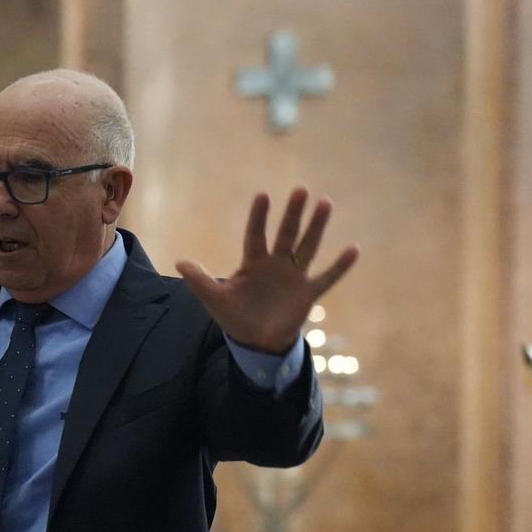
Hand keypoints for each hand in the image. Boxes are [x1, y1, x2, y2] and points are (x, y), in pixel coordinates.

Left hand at [176, 188, 359, 354]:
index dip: (258, 218)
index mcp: (253, 263)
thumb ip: (200, 281)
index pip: (255, 235)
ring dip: (316, 227)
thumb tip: (178, 262)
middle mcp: (276, 264)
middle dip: (292, 214)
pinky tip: (353, 249)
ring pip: (307, 247)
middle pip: (286, 234)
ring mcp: (294, 276)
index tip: (263, 196)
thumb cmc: (235, 316)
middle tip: (301, 190)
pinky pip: (327, 277)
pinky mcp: (308, 293)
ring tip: (325, 203)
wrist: (255, 341)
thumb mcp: (215, 299)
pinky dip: (340, 266)